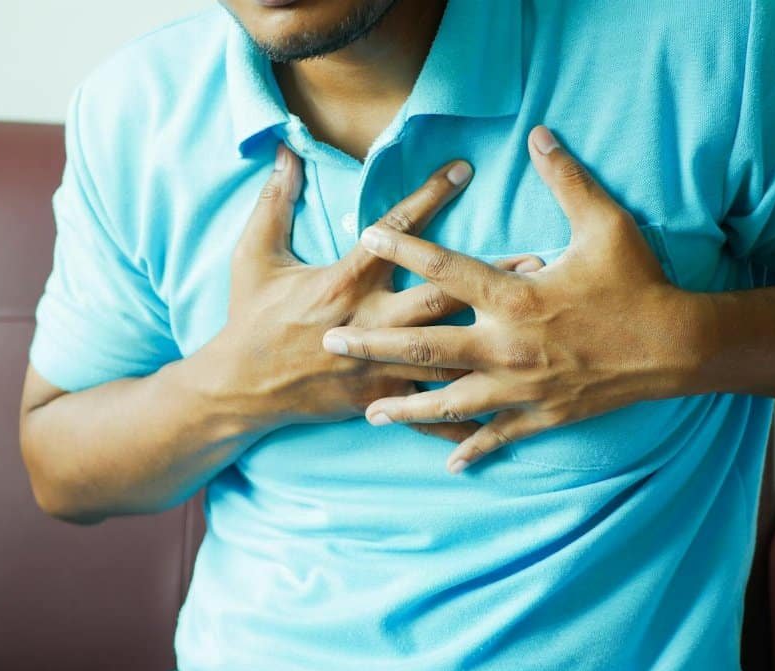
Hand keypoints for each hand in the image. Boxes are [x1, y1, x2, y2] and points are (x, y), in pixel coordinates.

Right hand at [200, 142, 543, 443]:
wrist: (238, 387)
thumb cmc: (248, 317)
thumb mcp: (253, 256)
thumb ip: (275, 203)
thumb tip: (286, 153)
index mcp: (342, 283)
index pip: (394, 234)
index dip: (428, 197)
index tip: (463, 169)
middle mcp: (368, 322)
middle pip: (439, 297)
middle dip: (488, 278)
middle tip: (535, 260)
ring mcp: (377, 365)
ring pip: (446, 352)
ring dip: (493, 337)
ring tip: (535, 323)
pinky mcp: (379, 397)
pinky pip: (428, 408)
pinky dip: (467, 412)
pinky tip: (507, 411)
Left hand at [320, 126, 701, 473]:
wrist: (677, 346)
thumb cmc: (638, 282)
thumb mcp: (605, 224)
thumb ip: (566, 179)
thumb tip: (540, 135)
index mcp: (514, 297)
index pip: (446, 269)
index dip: (403, 249)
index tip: (365, 238)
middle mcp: (506, 346)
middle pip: (424, 348)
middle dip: (373, 346)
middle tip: (331, 344)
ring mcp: (520, 387)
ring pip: (448, 402)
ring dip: (406, 409)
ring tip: (369, 413)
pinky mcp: (540, 415)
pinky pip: (497, 436)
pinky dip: (471, 450)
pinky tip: (445, 463)